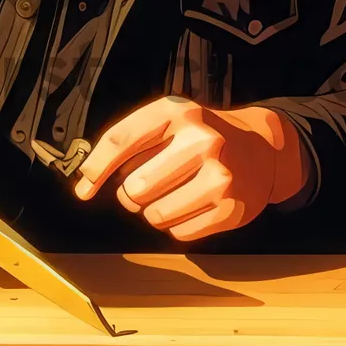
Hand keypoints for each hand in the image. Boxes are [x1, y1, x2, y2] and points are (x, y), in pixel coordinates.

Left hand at [72, 96, 307, 239]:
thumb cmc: (202, 136)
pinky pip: (178, 232)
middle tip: (149, 185)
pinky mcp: (230, 209)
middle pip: (134, 187)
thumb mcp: (170, 122)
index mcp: (177, 112)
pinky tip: (193, 205)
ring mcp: (219, 175)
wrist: (262, 149)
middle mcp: (201, 140)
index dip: (96, 168)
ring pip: (154, 214)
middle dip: (133, 193)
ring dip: (154, 211)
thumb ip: (129, 143)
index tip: (84, 188)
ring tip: (174, 193)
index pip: (122, 140)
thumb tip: (86, 184)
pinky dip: (177, 225)